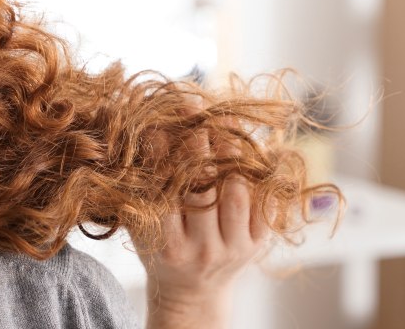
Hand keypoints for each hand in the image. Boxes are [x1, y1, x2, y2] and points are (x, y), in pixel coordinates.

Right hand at [133, 129, 272, 328]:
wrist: (192, 290)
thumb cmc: (160, 250)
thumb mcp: (141, 227)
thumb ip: (142, 190)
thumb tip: (145, 133)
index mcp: (168, 246)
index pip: (165, 196)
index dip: (163, 159)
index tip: (160, 127)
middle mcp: (203, 251)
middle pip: (203, 193)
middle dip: (199, 149)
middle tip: (195, 114)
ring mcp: (235, 248)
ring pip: (237, 195)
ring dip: (230, 155)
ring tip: (223, 122)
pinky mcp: (259, 243)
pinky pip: (263, 202)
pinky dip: (256, 171)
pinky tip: (247, 145)